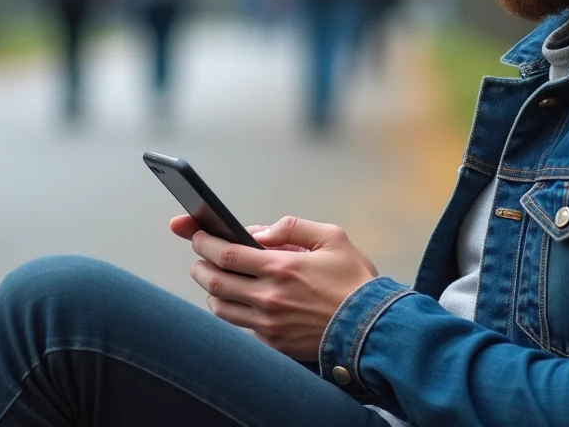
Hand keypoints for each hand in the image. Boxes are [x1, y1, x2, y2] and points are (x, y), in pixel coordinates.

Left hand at [168, 215, 378, 359]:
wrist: (372, 327)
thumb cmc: (354, 281)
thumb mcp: (332, 238)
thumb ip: (294, 227)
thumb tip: (263, 231)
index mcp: (281, 267)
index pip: (225, 254)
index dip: (203, 242)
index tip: (196, 234)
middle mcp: (269, 297)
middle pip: (215, 281)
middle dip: (200, 265)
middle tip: (199, 257)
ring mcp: (269, 323)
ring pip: (220, 308)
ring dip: (210, 290)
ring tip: (213, 278)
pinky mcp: (274, 342)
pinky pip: (239, 326)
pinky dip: (230, 310)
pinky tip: (234, 300)